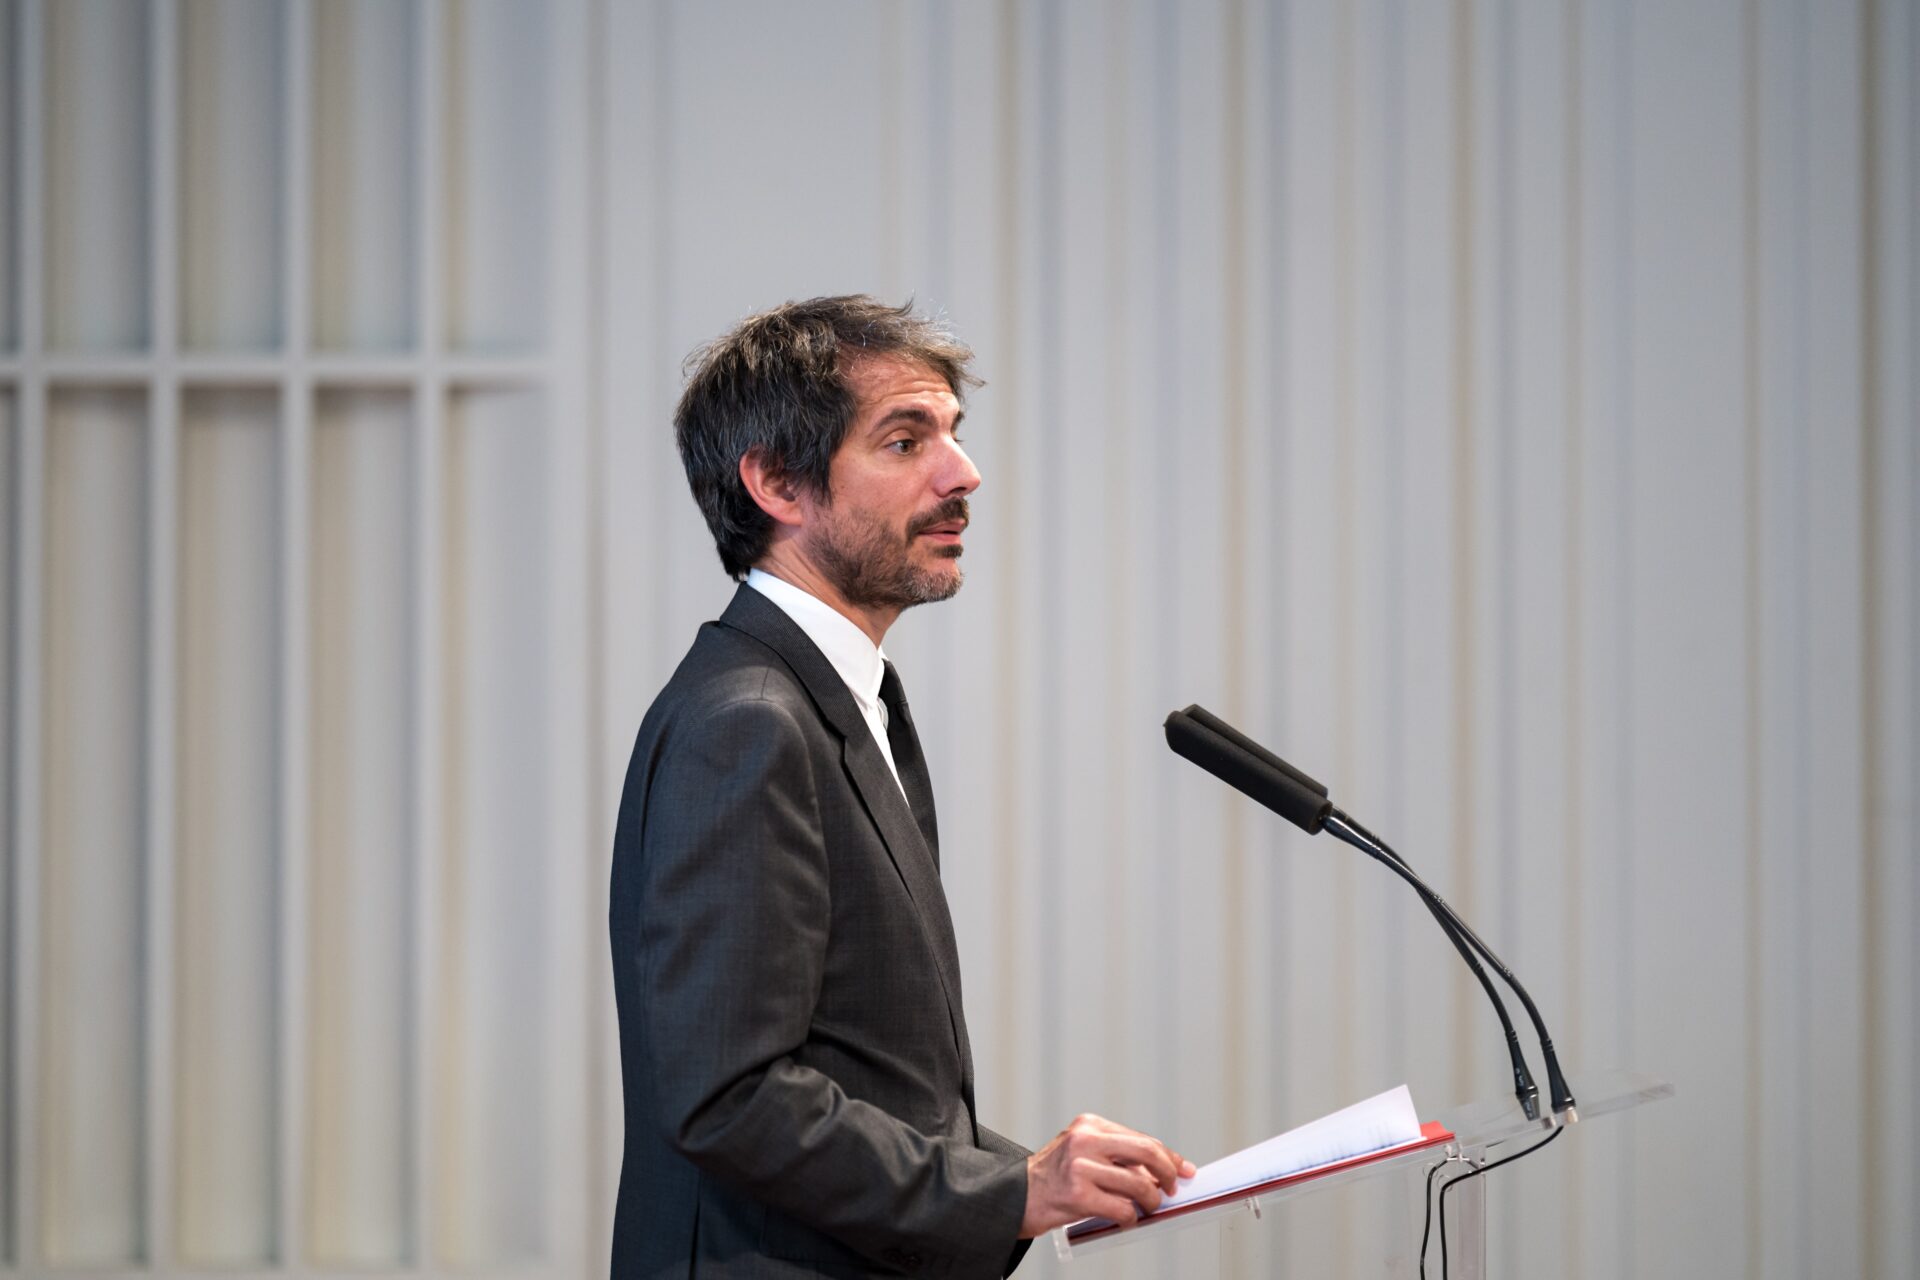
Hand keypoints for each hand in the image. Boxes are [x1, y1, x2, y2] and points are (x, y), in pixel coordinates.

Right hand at [1019, 1114, 1196, 1237]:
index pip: (1141, 1138)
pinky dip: (1130, 1219)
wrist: (1013, 1197)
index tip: (1185, 1169)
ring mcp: (1080, 1167)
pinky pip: (1122, 1209)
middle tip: (1172, 1190)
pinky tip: (1124, 1220)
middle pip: (1146, 1151)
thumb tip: (1161, 1173)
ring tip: (1146, 1209)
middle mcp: (1085, 1140)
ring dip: (1150, 1202)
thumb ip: (1116, 1158)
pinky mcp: (1077, 1194)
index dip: (1169, 1156)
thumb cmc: (1052, 1179)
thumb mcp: (1081, 1155)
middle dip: (1168, 1172)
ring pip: (1138, 1183)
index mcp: (1089, 1125)